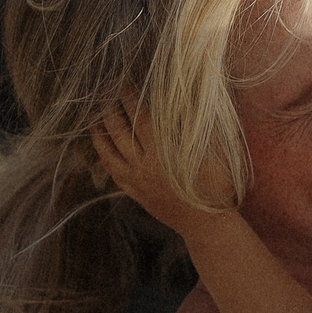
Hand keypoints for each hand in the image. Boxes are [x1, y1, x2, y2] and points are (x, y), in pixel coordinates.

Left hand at [92, 106, 230, 237]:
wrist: (209, 228)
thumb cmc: (218, 189)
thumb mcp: (216, 154)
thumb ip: (200, 127)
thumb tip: (190, 100)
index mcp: (162, 153)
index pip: (140, 118)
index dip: (130, 99)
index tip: (124, 85)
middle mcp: (145, 167)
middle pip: (119, 133)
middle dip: (111, 111)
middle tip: (105, 95)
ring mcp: (139, 184)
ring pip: (110, 155)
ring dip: (99, 135)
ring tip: (94, 120)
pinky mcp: (139, 197)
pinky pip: (115, 176)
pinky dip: (107, 162)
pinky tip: (103, 154)